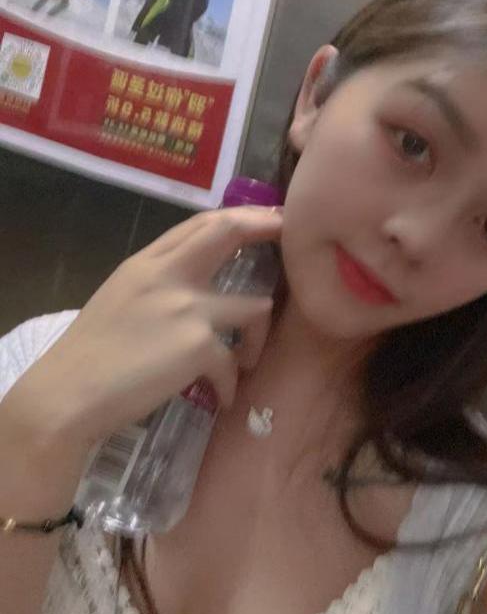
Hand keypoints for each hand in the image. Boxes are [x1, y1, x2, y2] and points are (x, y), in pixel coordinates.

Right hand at [9, 206, 282, 447]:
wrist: (69, 393)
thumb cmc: (91, 353)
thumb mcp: (121, 299)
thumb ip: (158, 284)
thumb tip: (197, 285)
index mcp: (147, 263)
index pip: (199, 223)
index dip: (240, 216)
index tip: (267, 217)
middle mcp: (169, 275)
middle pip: (227, 232)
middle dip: (266, 229)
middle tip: (290, 239)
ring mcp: (187, 307)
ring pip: (256, 309)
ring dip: (257, 340)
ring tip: (244, 363)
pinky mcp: (198, 345)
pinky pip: (234, 362)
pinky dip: (231, 384)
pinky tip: (221, 398)